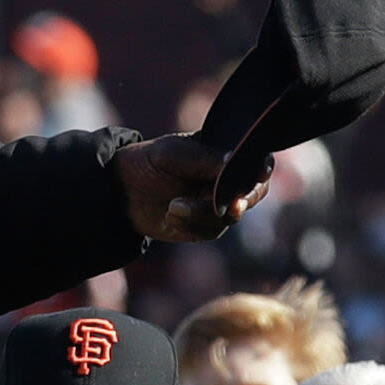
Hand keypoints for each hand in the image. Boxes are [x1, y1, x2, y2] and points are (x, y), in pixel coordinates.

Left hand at [112, 133, 267, 241]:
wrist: (122, 191)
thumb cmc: (150, 162)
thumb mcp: (173, 154)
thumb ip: (204, 159)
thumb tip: (233, 160)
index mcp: (225, 153)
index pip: (256, 160)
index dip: (262, 168)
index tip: (259, 173)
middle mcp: (228, 180)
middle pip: (252, 193)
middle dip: (241, 200)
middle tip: (232, 207)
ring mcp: (218, 204)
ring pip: (230, 216)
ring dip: (202, 214)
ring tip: (172, 207)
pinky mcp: (205, 226)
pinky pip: (211, 231)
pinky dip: (191, 226)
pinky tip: (170, 217)